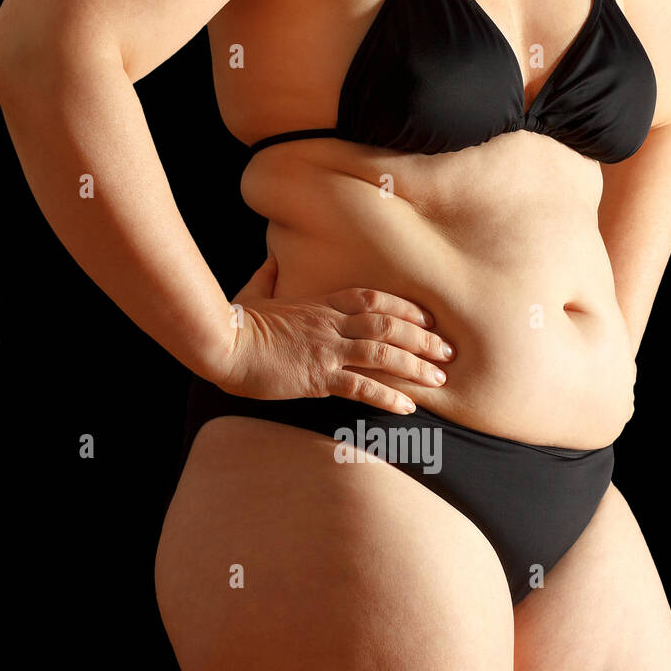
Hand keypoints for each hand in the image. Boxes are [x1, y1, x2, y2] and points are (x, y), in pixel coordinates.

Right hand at [215, 255, 454, 413]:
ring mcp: (326, 349)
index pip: (374, 299)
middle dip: (424, 338)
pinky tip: (408, 407)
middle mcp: (331, 323)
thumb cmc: (236, 321)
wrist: (222, 344)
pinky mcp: (318, 376)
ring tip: (439, 379)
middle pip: (389, 324)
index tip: (428, 318)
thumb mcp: (255, 292)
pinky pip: (361, 386)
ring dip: (415, 366)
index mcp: (321, 303)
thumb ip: (270, 277)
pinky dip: (388, 397)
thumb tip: (272, 262)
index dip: (406, 307)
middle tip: (448, 351)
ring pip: (383, 353)